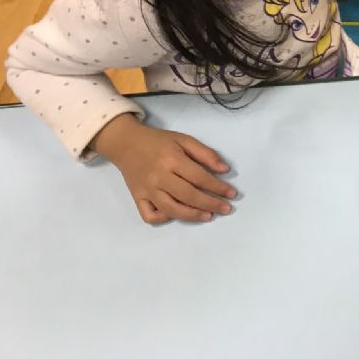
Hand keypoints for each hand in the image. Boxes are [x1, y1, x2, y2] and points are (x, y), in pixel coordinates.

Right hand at [91, 113, 237, 224]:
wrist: (126, 143)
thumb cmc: (158, 141)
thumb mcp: (184, 139)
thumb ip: (205, 153)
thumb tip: (225, 169)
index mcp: (172, 160)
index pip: (200, 177)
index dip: (218, 187)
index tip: (232, 193)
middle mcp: (159, 177)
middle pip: (188, 196)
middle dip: (211, 204)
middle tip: (226, 209)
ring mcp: (147, 190)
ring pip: (171, 209)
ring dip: (192, 215)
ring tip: (209, 216)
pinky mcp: (137, 198)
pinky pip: (149, 215)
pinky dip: (164, 219)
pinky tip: (177, 214)